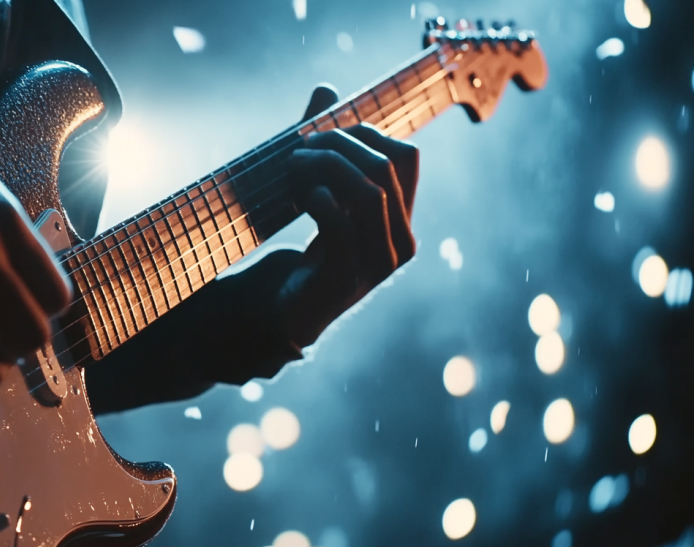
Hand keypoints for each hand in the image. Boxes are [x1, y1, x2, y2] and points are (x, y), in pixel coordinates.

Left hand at [277, 85, 418, 346]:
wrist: (288, 311)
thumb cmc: (310, 250)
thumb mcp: (325, 195)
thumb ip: (327, 146)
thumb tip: (325, 88)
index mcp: (403, 221)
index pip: (406, 156)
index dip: (366, 133)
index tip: (324, 133)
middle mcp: (400, 243)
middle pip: (385, 168)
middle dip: (339, 145)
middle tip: (299, 147)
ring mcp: (377, 265)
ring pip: (368, 193)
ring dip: (325, 168)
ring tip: (293, 166)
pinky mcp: (346, 278)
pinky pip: (341, 224)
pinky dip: (319, 200)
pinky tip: (300, 196)